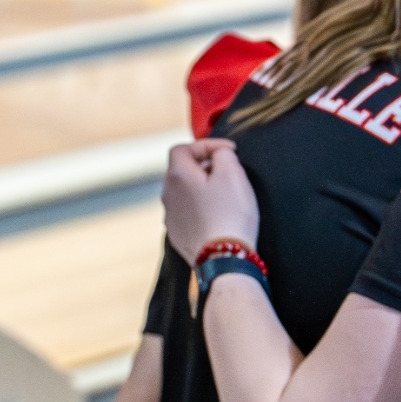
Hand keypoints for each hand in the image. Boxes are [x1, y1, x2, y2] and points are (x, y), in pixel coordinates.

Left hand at [162, 139, 259, 263]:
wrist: (223, 257)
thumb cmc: (230, 214)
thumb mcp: (233, 174)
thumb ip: (223, 155)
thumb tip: (218, 154)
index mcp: (178, 175)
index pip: (183, 147)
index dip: (206, 145)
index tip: (230, 151)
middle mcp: (167, 194)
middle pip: (182, 170)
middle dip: (204, 167)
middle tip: (229, 172)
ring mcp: (170, 216)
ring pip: (184, 193)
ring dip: (201, 189)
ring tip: (225, 196)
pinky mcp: (178, 234)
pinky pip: (187, 213)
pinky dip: (200, 209)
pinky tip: (218, 216)